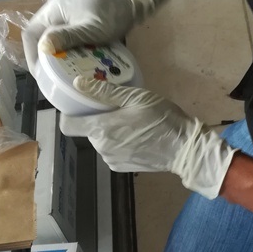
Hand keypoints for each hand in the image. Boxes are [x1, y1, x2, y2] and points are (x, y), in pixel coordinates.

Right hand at [22, 0, 170, 74]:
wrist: (132, 2)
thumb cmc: (112, 14)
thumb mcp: (90, 28)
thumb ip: (67, 37)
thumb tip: (43, 47)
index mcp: (54, 10)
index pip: (31, 34)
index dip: (31, 55)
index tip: (40, 74)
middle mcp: (56, 11)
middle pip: (40, 37)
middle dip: (43, 58)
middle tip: (50, 78)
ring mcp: (66, 16)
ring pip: (52, 39)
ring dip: (55, 56)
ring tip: (60, 74)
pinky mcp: (76, 21)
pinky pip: (64, 39)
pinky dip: (66, 51)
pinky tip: (73, 63)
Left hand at [61, 78, 236, 199]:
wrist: (184, 148)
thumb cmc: (162, 118)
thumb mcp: (136, 97)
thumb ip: (104, 92)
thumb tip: (78, 84)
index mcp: (101, 129)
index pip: (68, 125)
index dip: (69, 114)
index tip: (80, 105)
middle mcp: (101, 147)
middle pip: (87, 131)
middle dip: (97, 119)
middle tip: (116, 108)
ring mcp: (111, 160)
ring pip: (100, 141)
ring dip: (109, 131)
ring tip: (130, 122)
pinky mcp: (121, 168)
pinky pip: (111, 151)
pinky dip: (118, 143)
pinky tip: (135, 136)